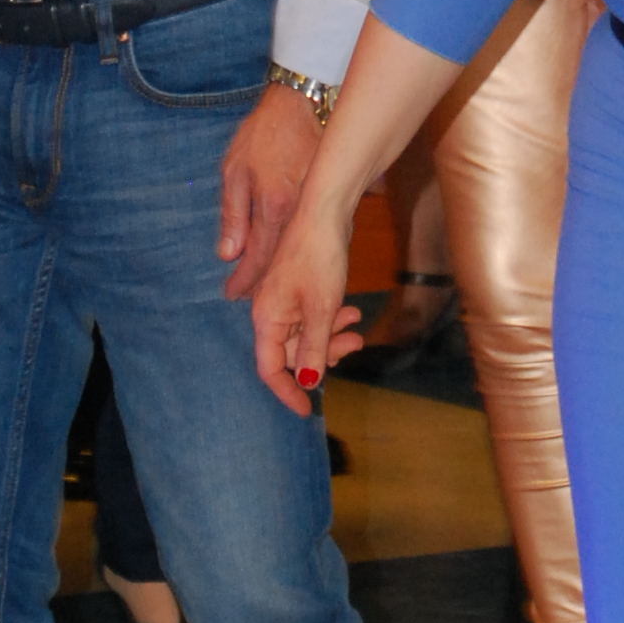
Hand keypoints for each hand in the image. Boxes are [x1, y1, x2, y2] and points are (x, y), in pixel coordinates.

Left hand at [218, 84, 326, 301]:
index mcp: (274, 204)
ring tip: (264, 286)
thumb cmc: (263, 134)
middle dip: (262, 283)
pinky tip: (287, 260)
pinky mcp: (329, 200)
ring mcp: (318, 207)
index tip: (231, 293)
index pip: (258, 256)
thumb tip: (228, 254)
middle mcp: (299, 212)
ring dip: (281, 271)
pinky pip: (309, 235)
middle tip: (246, 298)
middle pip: (281, 261)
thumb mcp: (235, 170)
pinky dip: (297, 252)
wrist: (302, 104)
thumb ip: (232, 215)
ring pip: (297, 251)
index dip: (244, 279)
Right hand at [249, 198, 363, 413]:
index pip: (269, 368)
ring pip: (305, 335)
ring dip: (331, 337)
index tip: (306, 410)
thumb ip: (313, 349)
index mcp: (266, 318)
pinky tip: (352, 313)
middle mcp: (270, 312)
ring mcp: (284, 300)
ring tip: (357, 328)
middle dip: (322, 356)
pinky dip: (331, 320)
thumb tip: (307, 382)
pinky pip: (312, 317)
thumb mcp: (321, 309)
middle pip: (290, 353)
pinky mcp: (299, 289)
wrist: (326, 212)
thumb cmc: (319, 258)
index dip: (287, 391)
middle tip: (352, 347)